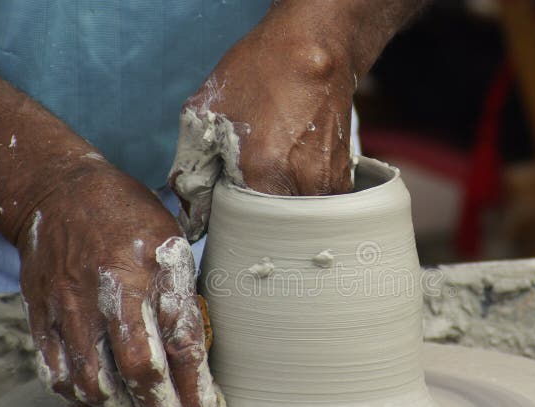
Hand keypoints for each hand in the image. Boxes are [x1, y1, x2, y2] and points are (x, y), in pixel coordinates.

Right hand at [17, 162, 220, 406]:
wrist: (58, 191)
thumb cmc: (127, 217)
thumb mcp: (170, 241)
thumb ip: (181, 294)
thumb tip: (195, 351)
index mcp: (153, 272)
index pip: (181, 344)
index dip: (193, 388)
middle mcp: (111, 293)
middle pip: (138, 370)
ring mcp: (71, 306)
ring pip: (92, 381)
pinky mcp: (41, 314)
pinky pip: (55, 371)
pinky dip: (76, 397)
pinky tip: (94, 401)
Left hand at [169, 17, 355, 240]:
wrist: (317, 47)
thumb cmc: (261, 70)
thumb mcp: (207, 110)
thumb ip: (192, 167)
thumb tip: (190, 212)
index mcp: (264, 172)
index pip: (240, 228)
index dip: (228, 224)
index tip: (222, 211)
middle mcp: (302, 185)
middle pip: (272, 231)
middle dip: (255, 223)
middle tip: (244, 196)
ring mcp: (328, 185)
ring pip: (298, 223)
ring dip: (280, 212)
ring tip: (270, 179)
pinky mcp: (343, 180)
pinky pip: (316, 206)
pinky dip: (300, 199)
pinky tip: (291, 170)